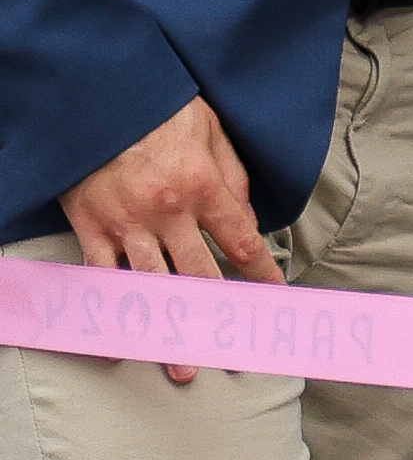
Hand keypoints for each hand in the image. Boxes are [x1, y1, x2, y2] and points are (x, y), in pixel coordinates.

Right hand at [61, 97, 282, 381]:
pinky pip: (102, 278)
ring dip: (170, 330)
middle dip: (220, 318)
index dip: (261, 276)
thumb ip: (233, 176)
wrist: (94, 91)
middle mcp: (168, 211)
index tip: (274, 302)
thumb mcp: (210, 129)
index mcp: (203, 186)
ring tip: (183, 368)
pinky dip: (113, 312)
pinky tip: (120, 342)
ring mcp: (126, 222)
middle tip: (235, 353)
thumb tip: (248, 222)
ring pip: (153, 287)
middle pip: (201, 276)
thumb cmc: (157, 106)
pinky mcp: (90, 225)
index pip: (242, 242)